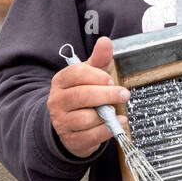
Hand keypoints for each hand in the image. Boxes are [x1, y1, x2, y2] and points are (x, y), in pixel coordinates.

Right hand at [46, 36, 129, 157]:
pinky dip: (108, 129)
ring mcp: (62, 121)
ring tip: (114, 110)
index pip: (76, 73)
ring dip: (106, 114)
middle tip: (124, 94)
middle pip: (81, 96)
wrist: (70, 126)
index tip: (110, 79)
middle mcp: (57, 101)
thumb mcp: (90, 76)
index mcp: (61, 81)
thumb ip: (99, 60)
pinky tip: (117, 122)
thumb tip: (105, 41)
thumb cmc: (83, 95)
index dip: (96, 76)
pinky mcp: (71, 139)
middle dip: (106, 95)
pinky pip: (92, 135)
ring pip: (86, 118)